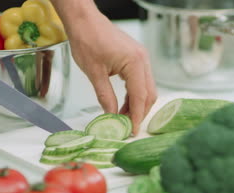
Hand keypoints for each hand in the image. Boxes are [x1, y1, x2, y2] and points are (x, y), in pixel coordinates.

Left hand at [62, 9, 156, 134]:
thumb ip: (106, 97)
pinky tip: (123, 104)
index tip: (131, 131)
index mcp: (135, 63)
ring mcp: (141, 59)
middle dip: (139, 112)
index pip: (140, 96)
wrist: (85, 20)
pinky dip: (134, 95)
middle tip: (127, 127)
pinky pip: (140, 81)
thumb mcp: (94, 73)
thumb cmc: (87, 40)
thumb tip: (112, 116)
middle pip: (149, 94)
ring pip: (146, 88)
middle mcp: (143, 60)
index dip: (136, 116)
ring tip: (122, 117)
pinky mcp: (136, 58)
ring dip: (137, 104)